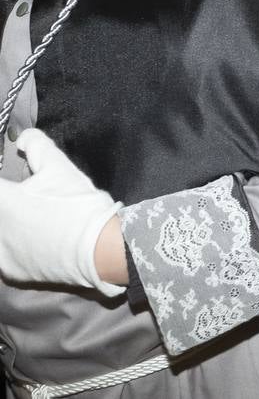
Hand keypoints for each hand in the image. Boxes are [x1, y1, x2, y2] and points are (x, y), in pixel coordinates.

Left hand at [0, 129, 123, 295]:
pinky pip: (3, 255)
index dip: (4, 184)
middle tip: (27, 201)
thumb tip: (23, 137)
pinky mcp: (9, 271)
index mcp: (2, 198)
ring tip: (30, 220)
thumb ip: (38, 147)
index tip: (13, 187)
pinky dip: (11, 247)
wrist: (99, 247)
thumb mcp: (61, 168)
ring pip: (0, 234)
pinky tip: (29, 242)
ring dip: (8, 225)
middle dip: (8, 203)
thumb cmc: (79, 204)